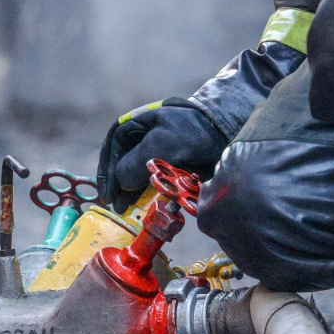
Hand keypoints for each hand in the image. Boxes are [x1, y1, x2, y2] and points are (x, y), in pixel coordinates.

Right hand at [97, 98, 227, 212]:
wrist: (227, 132)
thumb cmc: (193, 131)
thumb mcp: (162, 143)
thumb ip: (137, 162)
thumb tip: (121, 183)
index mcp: (138, 124)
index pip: (113, 148)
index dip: (107, 171)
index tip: (107, 193)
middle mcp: (146, 138)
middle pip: (124, 163)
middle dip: (120, 186)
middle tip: (117, 207)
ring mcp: (161, 152)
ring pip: (140, 174)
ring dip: (133, 192)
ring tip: (128, 209)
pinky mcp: (174, 165)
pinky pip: (158, 181)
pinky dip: (152, 193)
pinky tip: (148, 205)